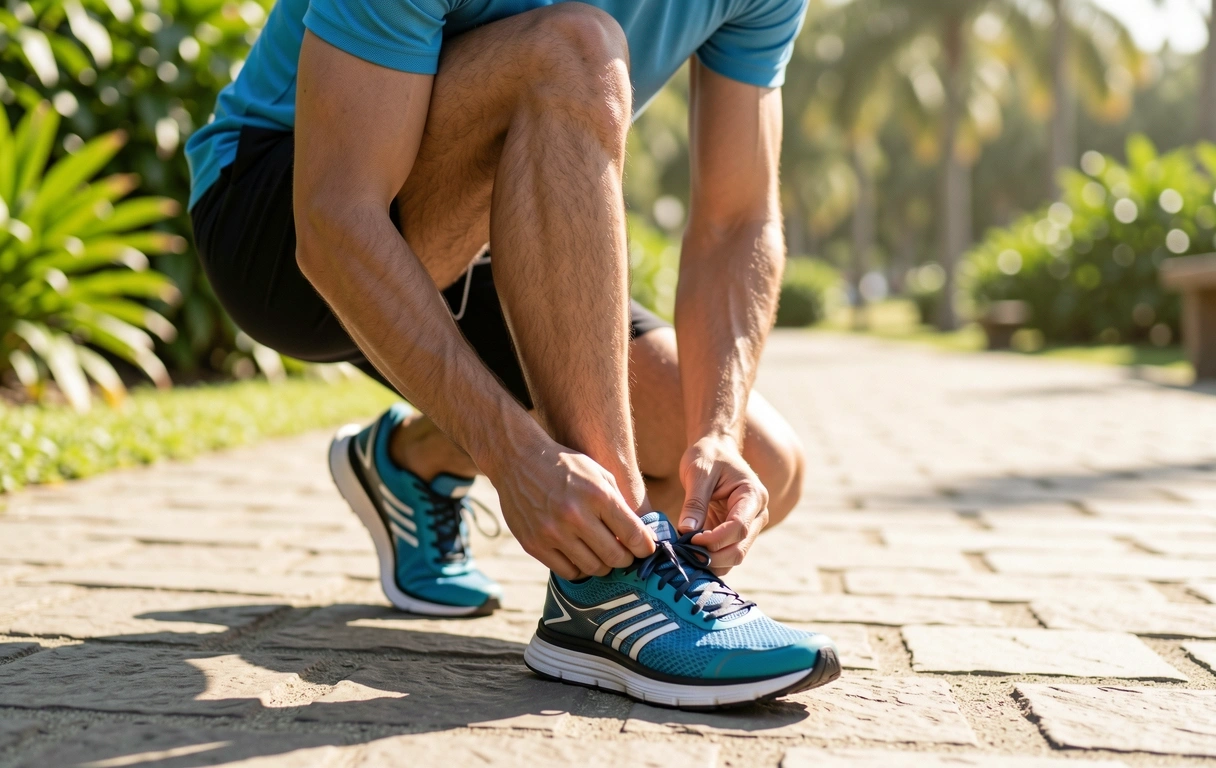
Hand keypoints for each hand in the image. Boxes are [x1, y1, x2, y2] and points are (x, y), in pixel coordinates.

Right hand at [490, 441, 655, 579]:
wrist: (518, 460)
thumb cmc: (565, 466)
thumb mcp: (599, 474)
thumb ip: (620, 505)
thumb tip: (642, 538)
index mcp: (597, 495)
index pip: (633, 534)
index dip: (645, 547)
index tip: (646, 549)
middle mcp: (575, 516)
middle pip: (615, 557)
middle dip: (626, 559)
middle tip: (626, 555)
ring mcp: (552, 532)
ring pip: (593, 568)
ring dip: (603, 565)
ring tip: (603, 554)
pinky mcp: (534, 544)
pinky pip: (567, 571)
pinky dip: (579, 568)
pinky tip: (581, 556)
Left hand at [677, 435, 768, 574]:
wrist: (716, 449)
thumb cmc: (708, 455)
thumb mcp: (697, 472)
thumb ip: (694, 503)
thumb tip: (686, 532)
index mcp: (752, 495)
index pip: (739, 527)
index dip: (714, 539)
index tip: (689, 539)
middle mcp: (757, 514)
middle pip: (739, 549)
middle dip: (712, 557)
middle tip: (683, 553)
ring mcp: (749, 526)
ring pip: (734, 556)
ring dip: (710, 561)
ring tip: (684, 554)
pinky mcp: (736, 532)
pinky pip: (725, 553)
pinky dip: (708, 558)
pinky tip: (689, 553)